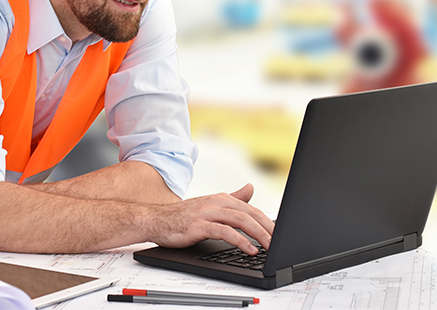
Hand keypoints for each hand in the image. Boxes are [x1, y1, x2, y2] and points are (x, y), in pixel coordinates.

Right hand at [146, 184, 273, 254]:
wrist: (155, 220)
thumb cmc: (183, 216)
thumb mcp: (211, 205)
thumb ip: (232, 198)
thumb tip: (251, 188)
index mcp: (222, 198)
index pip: (252, 209)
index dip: (268, 221)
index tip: (280, 233)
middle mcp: (217, 203)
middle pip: (250, 214)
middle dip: (268, 228)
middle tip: (280, 241)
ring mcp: (208, 213)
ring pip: (241, 221)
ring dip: (259, 234)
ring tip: (270, 246)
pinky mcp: (200, 225)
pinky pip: (225, 232)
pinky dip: (240, 241)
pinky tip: (249, 249)